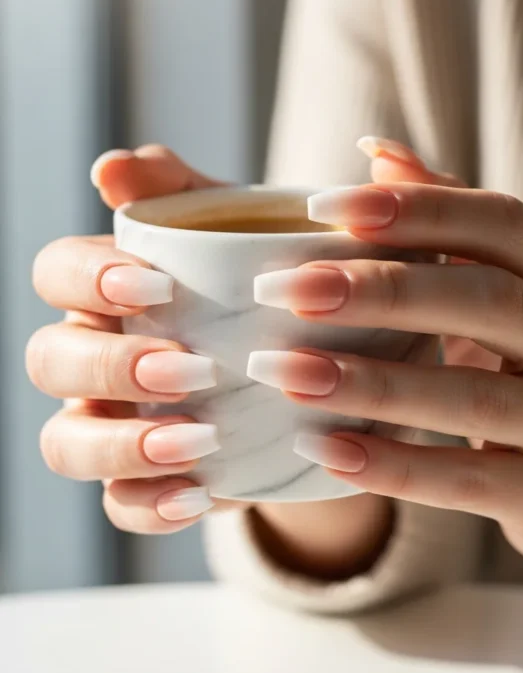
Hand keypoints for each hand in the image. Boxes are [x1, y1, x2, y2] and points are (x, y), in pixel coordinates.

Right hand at [28, 143, 391, 578]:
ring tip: (198, 443)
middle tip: (190, 370)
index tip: (159, 286)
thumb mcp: (238, 226)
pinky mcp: (143, 481)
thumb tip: (114, 167)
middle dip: (111, 366)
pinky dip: (151, 504)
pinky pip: (120, 505)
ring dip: (122, 445)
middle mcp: (93, 355)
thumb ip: (182, 191)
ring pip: (66, 442)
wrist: (321, 358)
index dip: (89, 279)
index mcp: (105, 288)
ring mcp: (110, 422)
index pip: (57, 272)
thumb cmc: (261, 280)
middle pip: (51, 361)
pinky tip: (202, 496)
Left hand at [249, 138, 522, 566]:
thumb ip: (447, 223)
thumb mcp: (495, 289)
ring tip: (279, 369)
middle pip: (487, 300)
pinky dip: (391, 465)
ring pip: (472, 397)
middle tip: (282, 289)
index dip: (416, 209)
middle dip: (380, 291)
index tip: (317, 207)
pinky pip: (466, 481)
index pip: (501, 224)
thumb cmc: (520, 363)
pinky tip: (320, 446)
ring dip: (368, 382)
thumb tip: (378, 150)